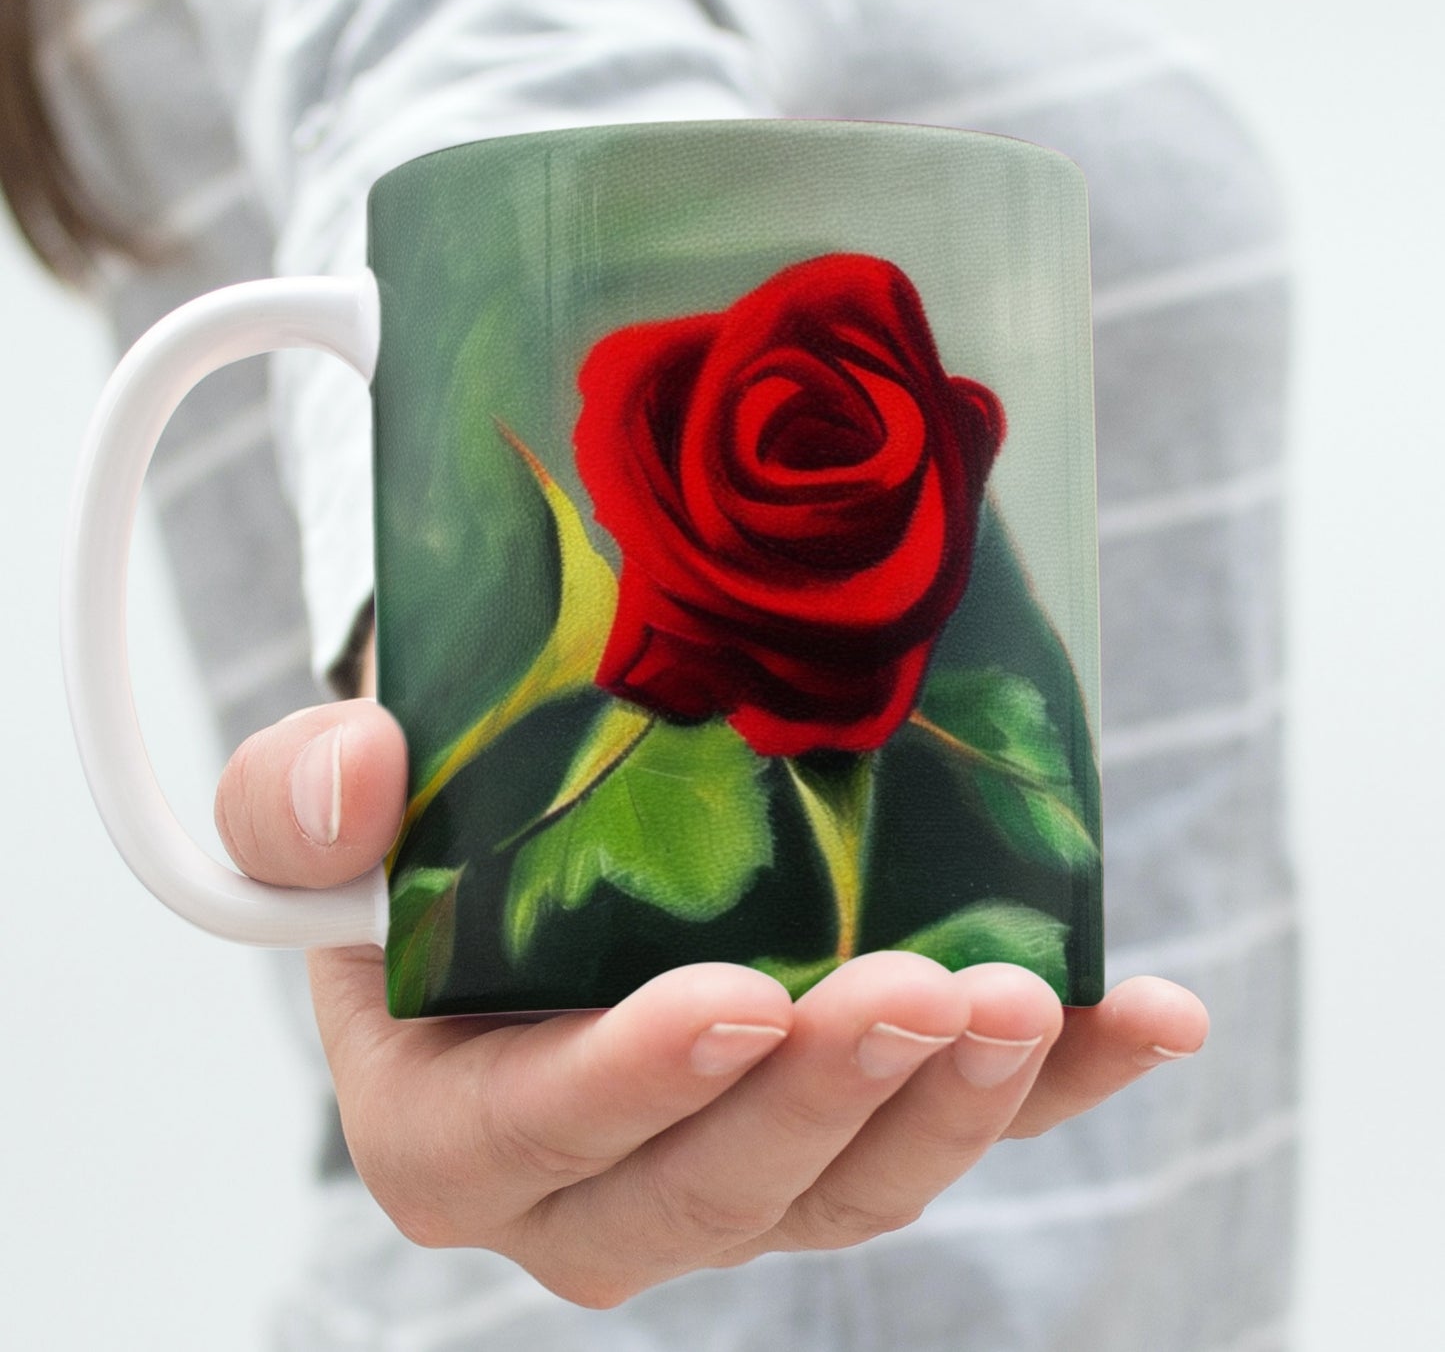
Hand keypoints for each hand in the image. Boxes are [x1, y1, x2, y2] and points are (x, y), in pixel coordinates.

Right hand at [216, 684, 1207, 1308]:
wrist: (514, 867)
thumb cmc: (418, 843)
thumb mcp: (332, 808)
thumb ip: (297, 803)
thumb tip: (349, 778)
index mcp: (452, 1126)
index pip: (531, 1132)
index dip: (629, 1086)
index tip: (734, 1001)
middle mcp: (595, 1186)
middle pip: (718, 1187)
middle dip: (824, 1099)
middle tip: (922, 988)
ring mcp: (730, 1171)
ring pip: (851, 1186)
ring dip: (954, 1109)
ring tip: (1031, 1001)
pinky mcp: (833, 1130)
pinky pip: (945, 1128)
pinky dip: (1054, 1083)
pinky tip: (1146, 1017)